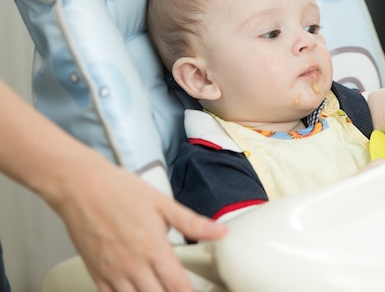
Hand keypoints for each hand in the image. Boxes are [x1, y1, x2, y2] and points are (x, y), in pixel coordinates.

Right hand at [49, 155, 226, 291]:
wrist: (80, 187)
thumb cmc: (119, 191)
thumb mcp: (163, 204)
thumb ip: (192, 223)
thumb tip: (220, 231)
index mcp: (154, 249)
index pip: (178, 286)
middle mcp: (133, 266)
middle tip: (178, 289)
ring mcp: (113, 273)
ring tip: (159, 289)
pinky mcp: (96, 274)